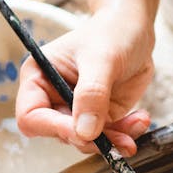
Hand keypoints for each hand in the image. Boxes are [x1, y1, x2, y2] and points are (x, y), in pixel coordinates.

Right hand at [16, 7, 155, 155]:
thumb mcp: (102, 58)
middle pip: (62, 134)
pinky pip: (108, 137)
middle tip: (121, 136)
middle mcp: (53, 98)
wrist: (135, 31)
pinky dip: (126, 134)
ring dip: (113, 139)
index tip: (85, 132)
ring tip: (139, 122)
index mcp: (39, 78)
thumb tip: (85, 131)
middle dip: (92, 139)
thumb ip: (92, 93)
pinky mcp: (99, 117)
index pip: (31, 117)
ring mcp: (77, 111)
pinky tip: (141, 119)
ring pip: (88, 140)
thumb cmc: (111, 33)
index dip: (55, 128)